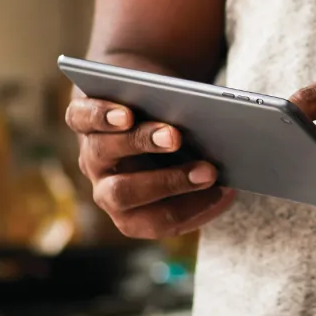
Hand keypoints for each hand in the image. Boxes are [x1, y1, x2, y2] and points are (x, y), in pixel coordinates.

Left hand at [65, 88, 234, 238]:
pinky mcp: (81, 116)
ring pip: (104, 153)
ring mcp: (90, 152)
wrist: (146, 93)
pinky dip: (100, 117)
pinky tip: (125, 115)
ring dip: (142, 144)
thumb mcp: (195, 160)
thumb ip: (206, 170)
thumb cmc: (180, 137)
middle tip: (208, 171)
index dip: (192, 210)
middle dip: (168, 183)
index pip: (156, 221)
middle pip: (124, 194)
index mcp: (133, 211)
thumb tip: (234, 172)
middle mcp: (106, 186)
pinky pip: (80, 119)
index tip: (226, 192)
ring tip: (175, 136)